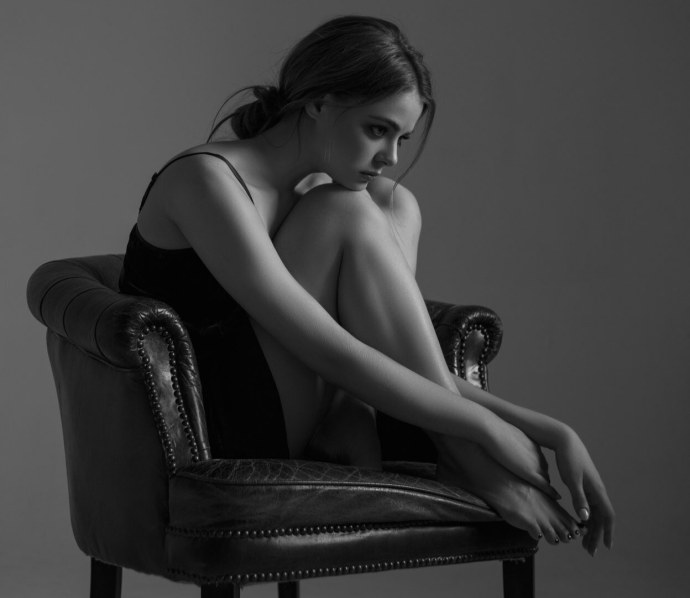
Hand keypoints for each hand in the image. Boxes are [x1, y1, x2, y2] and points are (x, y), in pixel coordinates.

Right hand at [484, 418, 560, 500]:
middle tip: (540, 486)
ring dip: (546, 486)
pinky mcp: (530, 473)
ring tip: (548, 494)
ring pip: (545, 479)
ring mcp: (535, 464)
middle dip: (542, 478)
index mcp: (533, 447)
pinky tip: (557, 497)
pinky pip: (545, 486)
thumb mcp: (506, 438)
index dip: (537, 469)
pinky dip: (551, 492)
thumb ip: (510, 444)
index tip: (532, 474)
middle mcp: (538, 456)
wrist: (494, 431)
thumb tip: (503, 446)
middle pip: (544, 471)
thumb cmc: (495, 432)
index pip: (540, 461)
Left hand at [554, 427, 614, 554]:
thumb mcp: (572, 479)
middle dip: (597, 535)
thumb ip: (578, 498)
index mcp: (597, 490)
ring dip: (591, 528)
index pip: (607, 516)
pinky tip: (579, 523)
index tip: (606, 547)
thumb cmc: (568, 458)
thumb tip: (586, 518)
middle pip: (601, 518)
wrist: (565, 440)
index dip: (607, 532)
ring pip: (595, 512)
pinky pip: (589, 505)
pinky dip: (586, 517)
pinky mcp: (584, 484)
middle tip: (589, 551)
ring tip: (584, 541)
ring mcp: (591, 487)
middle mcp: (597, 490)